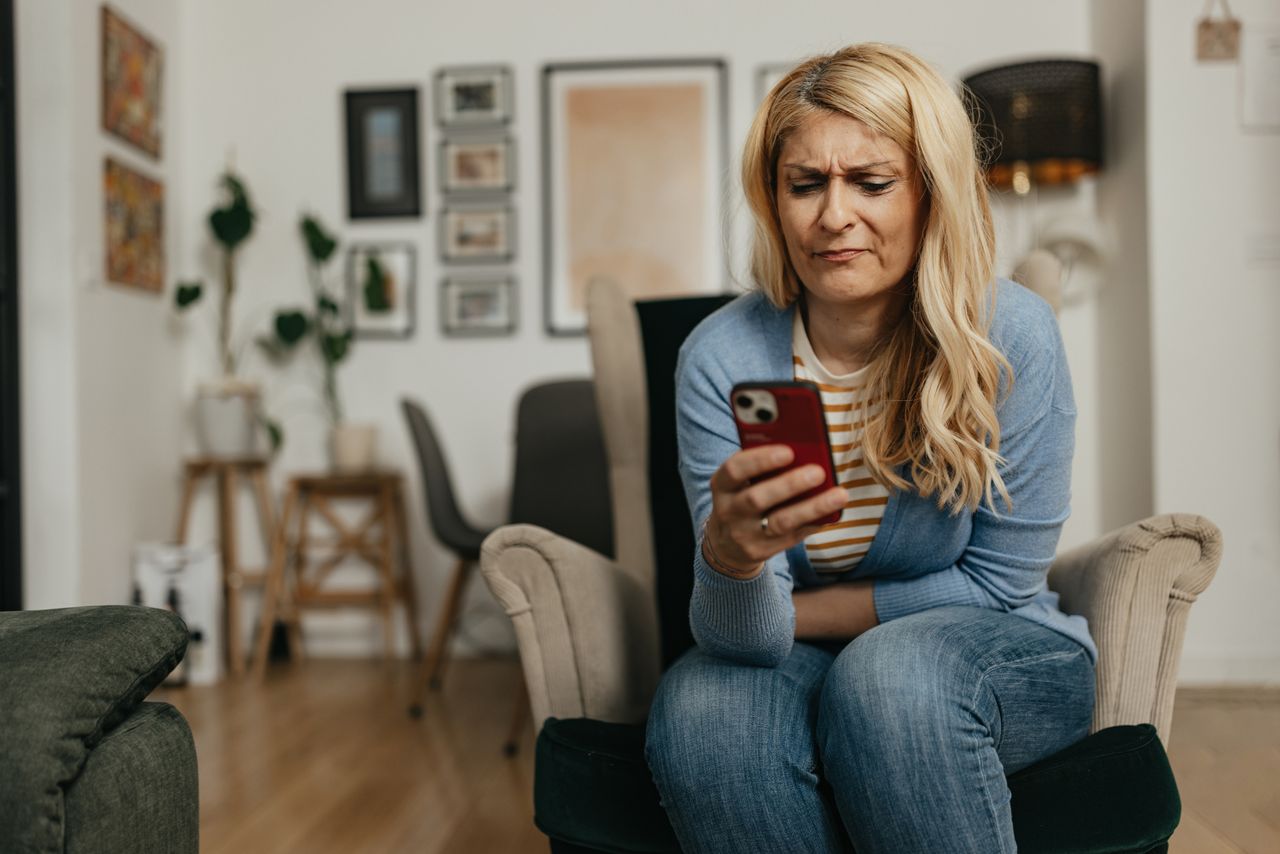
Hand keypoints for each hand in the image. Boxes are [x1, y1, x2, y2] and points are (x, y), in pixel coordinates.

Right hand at [702, 444, 846, 579]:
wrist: (726, 544)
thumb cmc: (742, 498)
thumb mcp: (741, 482)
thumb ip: (762, 467)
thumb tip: (804, 452)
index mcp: (722, 485)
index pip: (734, 470)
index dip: (760, 460)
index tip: (788, 451)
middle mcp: (728, 511)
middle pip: (757, 499)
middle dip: (789, 484)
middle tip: (818, 472)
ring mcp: (744, 535)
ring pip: (780, 522)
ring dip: (811, 507)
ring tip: (839, 494)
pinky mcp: (760, 552)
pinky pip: (792, 537)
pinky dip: (813, 523)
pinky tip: (832, 512)